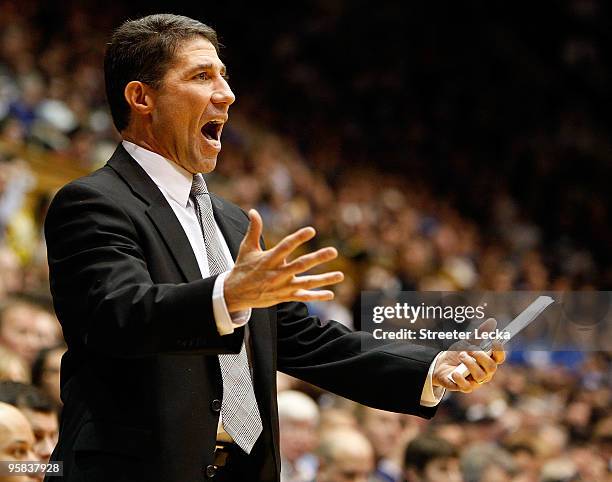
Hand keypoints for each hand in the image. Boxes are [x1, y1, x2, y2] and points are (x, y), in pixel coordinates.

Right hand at [224, 209, 343, 311]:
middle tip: (333, 251)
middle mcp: (277, 273)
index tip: (311, 230)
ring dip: (324, 279)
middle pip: (300, 265)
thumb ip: (254, 229)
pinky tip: (330, 294)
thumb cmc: (242, 268)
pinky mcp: (284, 296)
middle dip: (317, 258)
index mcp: (269, 259)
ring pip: (306, 283)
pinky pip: (303, 297)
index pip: (285, 247)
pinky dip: (316, 296)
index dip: (298, 238)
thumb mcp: (247, 248)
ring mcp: (282, 286)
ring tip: (340, 275)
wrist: (235, 293)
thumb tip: (253, 211)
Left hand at [431, 318, 505, 392]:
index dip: (499, 351)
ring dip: (469, 364)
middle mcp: (485, 373)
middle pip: (491, 367)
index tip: (495, 341)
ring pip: (479, 376)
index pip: (499, 358)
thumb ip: (479, 334)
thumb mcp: (467, 342)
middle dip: (481, 357)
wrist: (441, 364)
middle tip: (469, 350)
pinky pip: (466, 386)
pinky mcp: (465, 388)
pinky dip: (460, 379)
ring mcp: (475, 381)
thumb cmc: (457, 354)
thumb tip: (492, 321)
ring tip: (460, 355)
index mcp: (487, 361)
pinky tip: (455, 372)